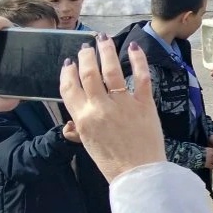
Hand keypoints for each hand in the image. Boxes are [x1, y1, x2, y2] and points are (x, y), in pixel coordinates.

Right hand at [59, 36, 164, 182]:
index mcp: (83, 118)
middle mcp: (100, 107)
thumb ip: (81, 127)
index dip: (67, 73)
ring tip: (103, 39)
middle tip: (86, 46)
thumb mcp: (89, 145)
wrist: (139, 174)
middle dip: (86, 56)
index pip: (68, 88)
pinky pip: (141, 76)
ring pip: (111, 70)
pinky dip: (137, 59)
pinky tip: (133, 47)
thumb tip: (74, 120)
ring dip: (106, 51)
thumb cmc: (113, 163)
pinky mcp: (145, 103)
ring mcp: (123, 103)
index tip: (69, 63)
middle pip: (88, 74)